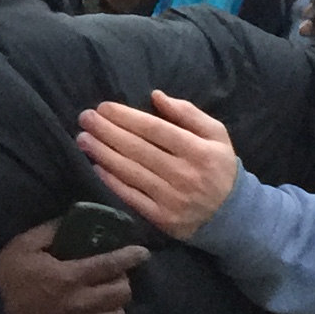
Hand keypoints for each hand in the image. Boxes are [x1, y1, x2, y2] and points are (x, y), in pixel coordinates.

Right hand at [0, 221, 149, 313]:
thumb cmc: (4, 276)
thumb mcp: (24, 244)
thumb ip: (52, 230)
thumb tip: (74, 219)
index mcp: (70, 276)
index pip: (112, 265)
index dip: (132, 257)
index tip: (142, 252)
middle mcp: (81, 303)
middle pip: (122, 293)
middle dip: (124, 280)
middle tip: (114, 273)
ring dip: (116, 303)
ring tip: (105, 295)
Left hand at [76, 92, 240, 239]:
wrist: (231, 215)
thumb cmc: (218, 166)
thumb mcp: (216, 134)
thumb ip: (188, 113)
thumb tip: (156, 96)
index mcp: (199, 150)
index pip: (155, 129)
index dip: (127, 117)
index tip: (104, 107)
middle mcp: (184, 174)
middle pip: (138, 149)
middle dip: (107, 132)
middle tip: (85, 118)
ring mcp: (171, 198)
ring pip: (131, 172)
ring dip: (103, 154)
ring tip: (83, 139)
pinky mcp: (161, 217)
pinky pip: (131, 196)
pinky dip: (112, 181)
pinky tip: (96, 166)